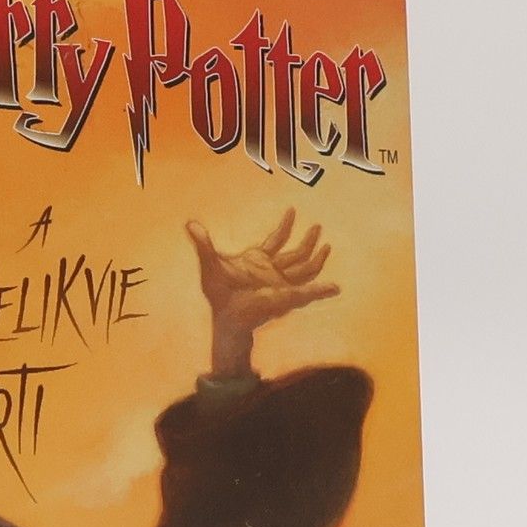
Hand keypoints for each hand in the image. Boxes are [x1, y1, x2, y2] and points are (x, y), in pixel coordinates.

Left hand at [186, 210, 340, 377]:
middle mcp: (273, 271)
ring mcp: (282, 283)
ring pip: (305, 269)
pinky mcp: (288, 297)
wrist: (226, 316)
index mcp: (259, 260)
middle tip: (318, 226)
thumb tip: (189, 224)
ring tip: (327, 246)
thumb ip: (203, 244)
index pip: (276, 240)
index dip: (285, 225)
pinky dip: (322, 291)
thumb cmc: (219, 293)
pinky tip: (336, 288)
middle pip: (297, 254)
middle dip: (308, 241)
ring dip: (317, 259)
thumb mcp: (210, 263)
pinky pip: (308, 292)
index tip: (292, 210)